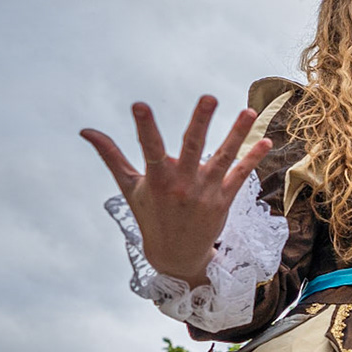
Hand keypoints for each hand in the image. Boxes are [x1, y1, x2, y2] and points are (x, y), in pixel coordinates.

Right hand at [81, 97, 269, 284]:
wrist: (176, 254)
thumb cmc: (150, 215)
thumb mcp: (129, 187)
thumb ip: (111, 156)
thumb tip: (86, 131)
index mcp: (156, 179)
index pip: (148, 148)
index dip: (144, 127)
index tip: (138, 105)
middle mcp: (182, 184)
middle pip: (192, 147)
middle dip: (200, 122)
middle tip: (209, 97)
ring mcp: (206, 191)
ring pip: (223, 158)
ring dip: (237, 134)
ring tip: (248, 111)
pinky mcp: (224, 199)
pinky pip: (241, 175)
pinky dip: (253, 159)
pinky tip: (266, 140)